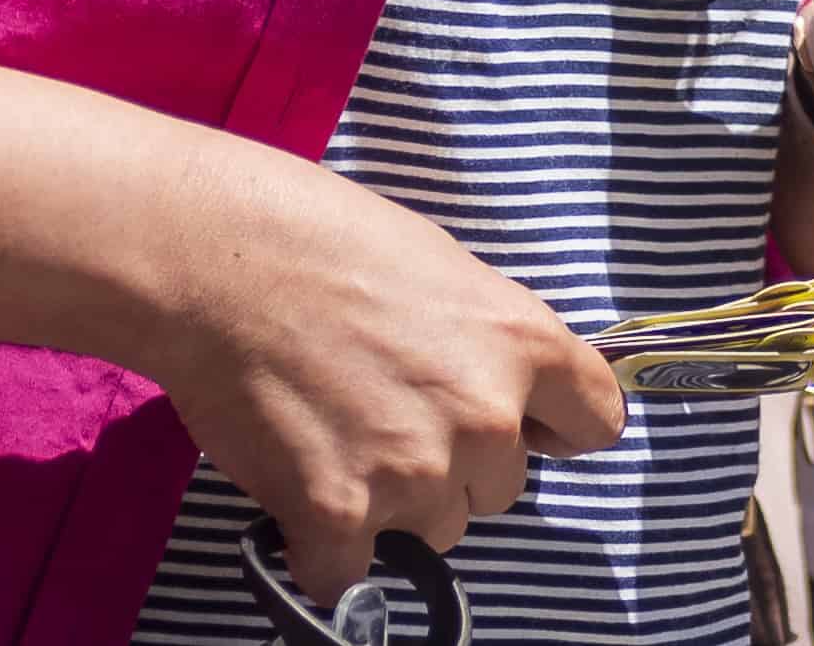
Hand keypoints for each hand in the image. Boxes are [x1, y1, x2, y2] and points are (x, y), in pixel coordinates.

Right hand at [120, 133, 622, 601]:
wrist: (217, 259)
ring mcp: (415, 472)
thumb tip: (505, 397)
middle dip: (452, 462)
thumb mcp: (446, 271)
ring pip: (433, 529)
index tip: (518, 426)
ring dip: (391, 503)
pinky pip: (349, 573)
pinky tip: (294, 482)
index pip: (596, 423)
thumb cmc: (324, 241)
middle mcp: (486, 417)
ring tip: (332, 433)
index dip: (553, 429)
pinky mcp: (340, 516)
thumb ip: (489, 344)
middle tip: (383, 408)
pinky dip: (321, 545)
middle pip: (500, 487)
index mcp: (524, 344)